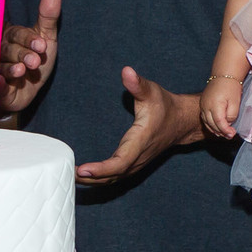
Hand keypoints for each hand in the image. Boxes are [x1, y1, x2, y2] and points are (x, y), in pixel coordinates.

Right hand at [0, 0, 60, 111]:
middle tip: (35, 61)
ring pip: (1, 67)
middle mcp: (1, 52)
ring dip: (10, 69)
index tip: (42, 45)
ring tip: (21, 71)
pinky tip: (0, 82)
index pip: (18, 34)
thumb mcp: (46, 39)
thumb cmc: (35, 60)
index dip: (29, 39)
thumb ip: (48, 17)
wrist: (26, 91)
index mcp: (12, 37)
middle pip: (8, 50)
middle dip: (23, 55)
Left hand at [76, 67, 203, 183]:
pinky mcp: (135, 164)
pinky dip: (101, 179)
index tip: (83, 169)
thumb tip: (126, 71)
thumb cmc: (165, 106)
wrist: (182, 122)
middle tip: (69, 173)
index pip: (120, 162)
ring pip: (114, 179)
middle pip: (113, 176)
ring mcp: (137, 163)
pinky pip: (116, 176)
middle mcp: (138, 157)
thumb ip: (138, 83)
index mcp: (140, 141)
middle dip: (91, 178)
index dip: (102, 169)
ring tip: (73, 175)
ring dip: (93, 181)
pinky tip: (86, 176)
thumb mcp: (152, 91)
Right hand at [200, 77, 242, 138]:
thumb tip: (228, 123)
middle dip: (221, 132)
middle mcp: (206, 106)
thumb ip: (232, 115)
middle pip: (212, 124)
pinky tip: (217, 128)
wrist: (224, 75)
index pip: (219, 122)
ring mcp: (202, 105)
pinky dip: (210, 125)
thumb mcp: (235, 102)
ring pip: (207, 123)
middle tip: (230, 136)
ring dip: (215, 130)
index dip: (225, 130)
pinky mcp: (202, 104)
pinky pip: (205, 118)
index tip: (232, 134)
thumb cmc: (231, 87)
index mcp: (214, 104)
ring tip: (224, 134)